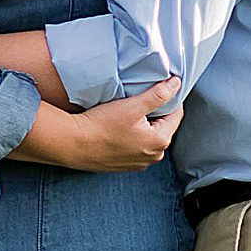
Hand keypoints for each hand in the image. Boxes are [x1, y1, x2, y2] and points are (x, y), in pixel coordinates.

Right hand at [61, 76, 182, 171]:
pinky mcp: (127, 165)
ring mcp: (140, 162)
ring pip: (150, 136)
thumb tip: (176, 85)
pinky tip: (120, 127)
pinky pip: (138, 145)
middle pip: (163, 125)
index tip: (159, 87)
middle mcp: (153, 156)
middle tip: (140, 98)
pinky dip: (134, 135)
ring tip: (128, 112)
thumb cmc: (101, 125)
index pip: (176, 114)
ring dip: (144, 124)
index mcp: (160, 141)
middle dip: (156, 111)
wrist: (74, 144)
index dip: (170, 98)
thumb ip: (158, 95)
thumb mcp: (132, 106)